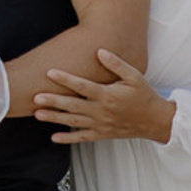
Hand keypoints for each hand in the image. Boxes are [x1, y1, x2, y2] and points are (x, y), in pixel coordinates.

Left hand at [35, 51, 175, 145]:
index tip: (50, 72)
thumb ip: (116, 64)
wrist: (155, 120)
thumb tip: (100, 51)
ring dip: (55, 118)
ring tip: (38, 114)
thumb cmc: (144, 95)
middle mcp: (101, 111)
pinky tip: (54, 137)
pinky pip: (82, 138)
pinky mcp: (102, 134)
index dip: (66, 79)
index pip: (83, 86)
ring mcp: (100, 124)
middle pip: (73, 106)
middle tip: (35, 97)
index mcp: (108, 95)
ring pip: (73, 122)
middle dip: (53, 101)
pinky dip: (68, 139)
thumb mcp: (134, 76)